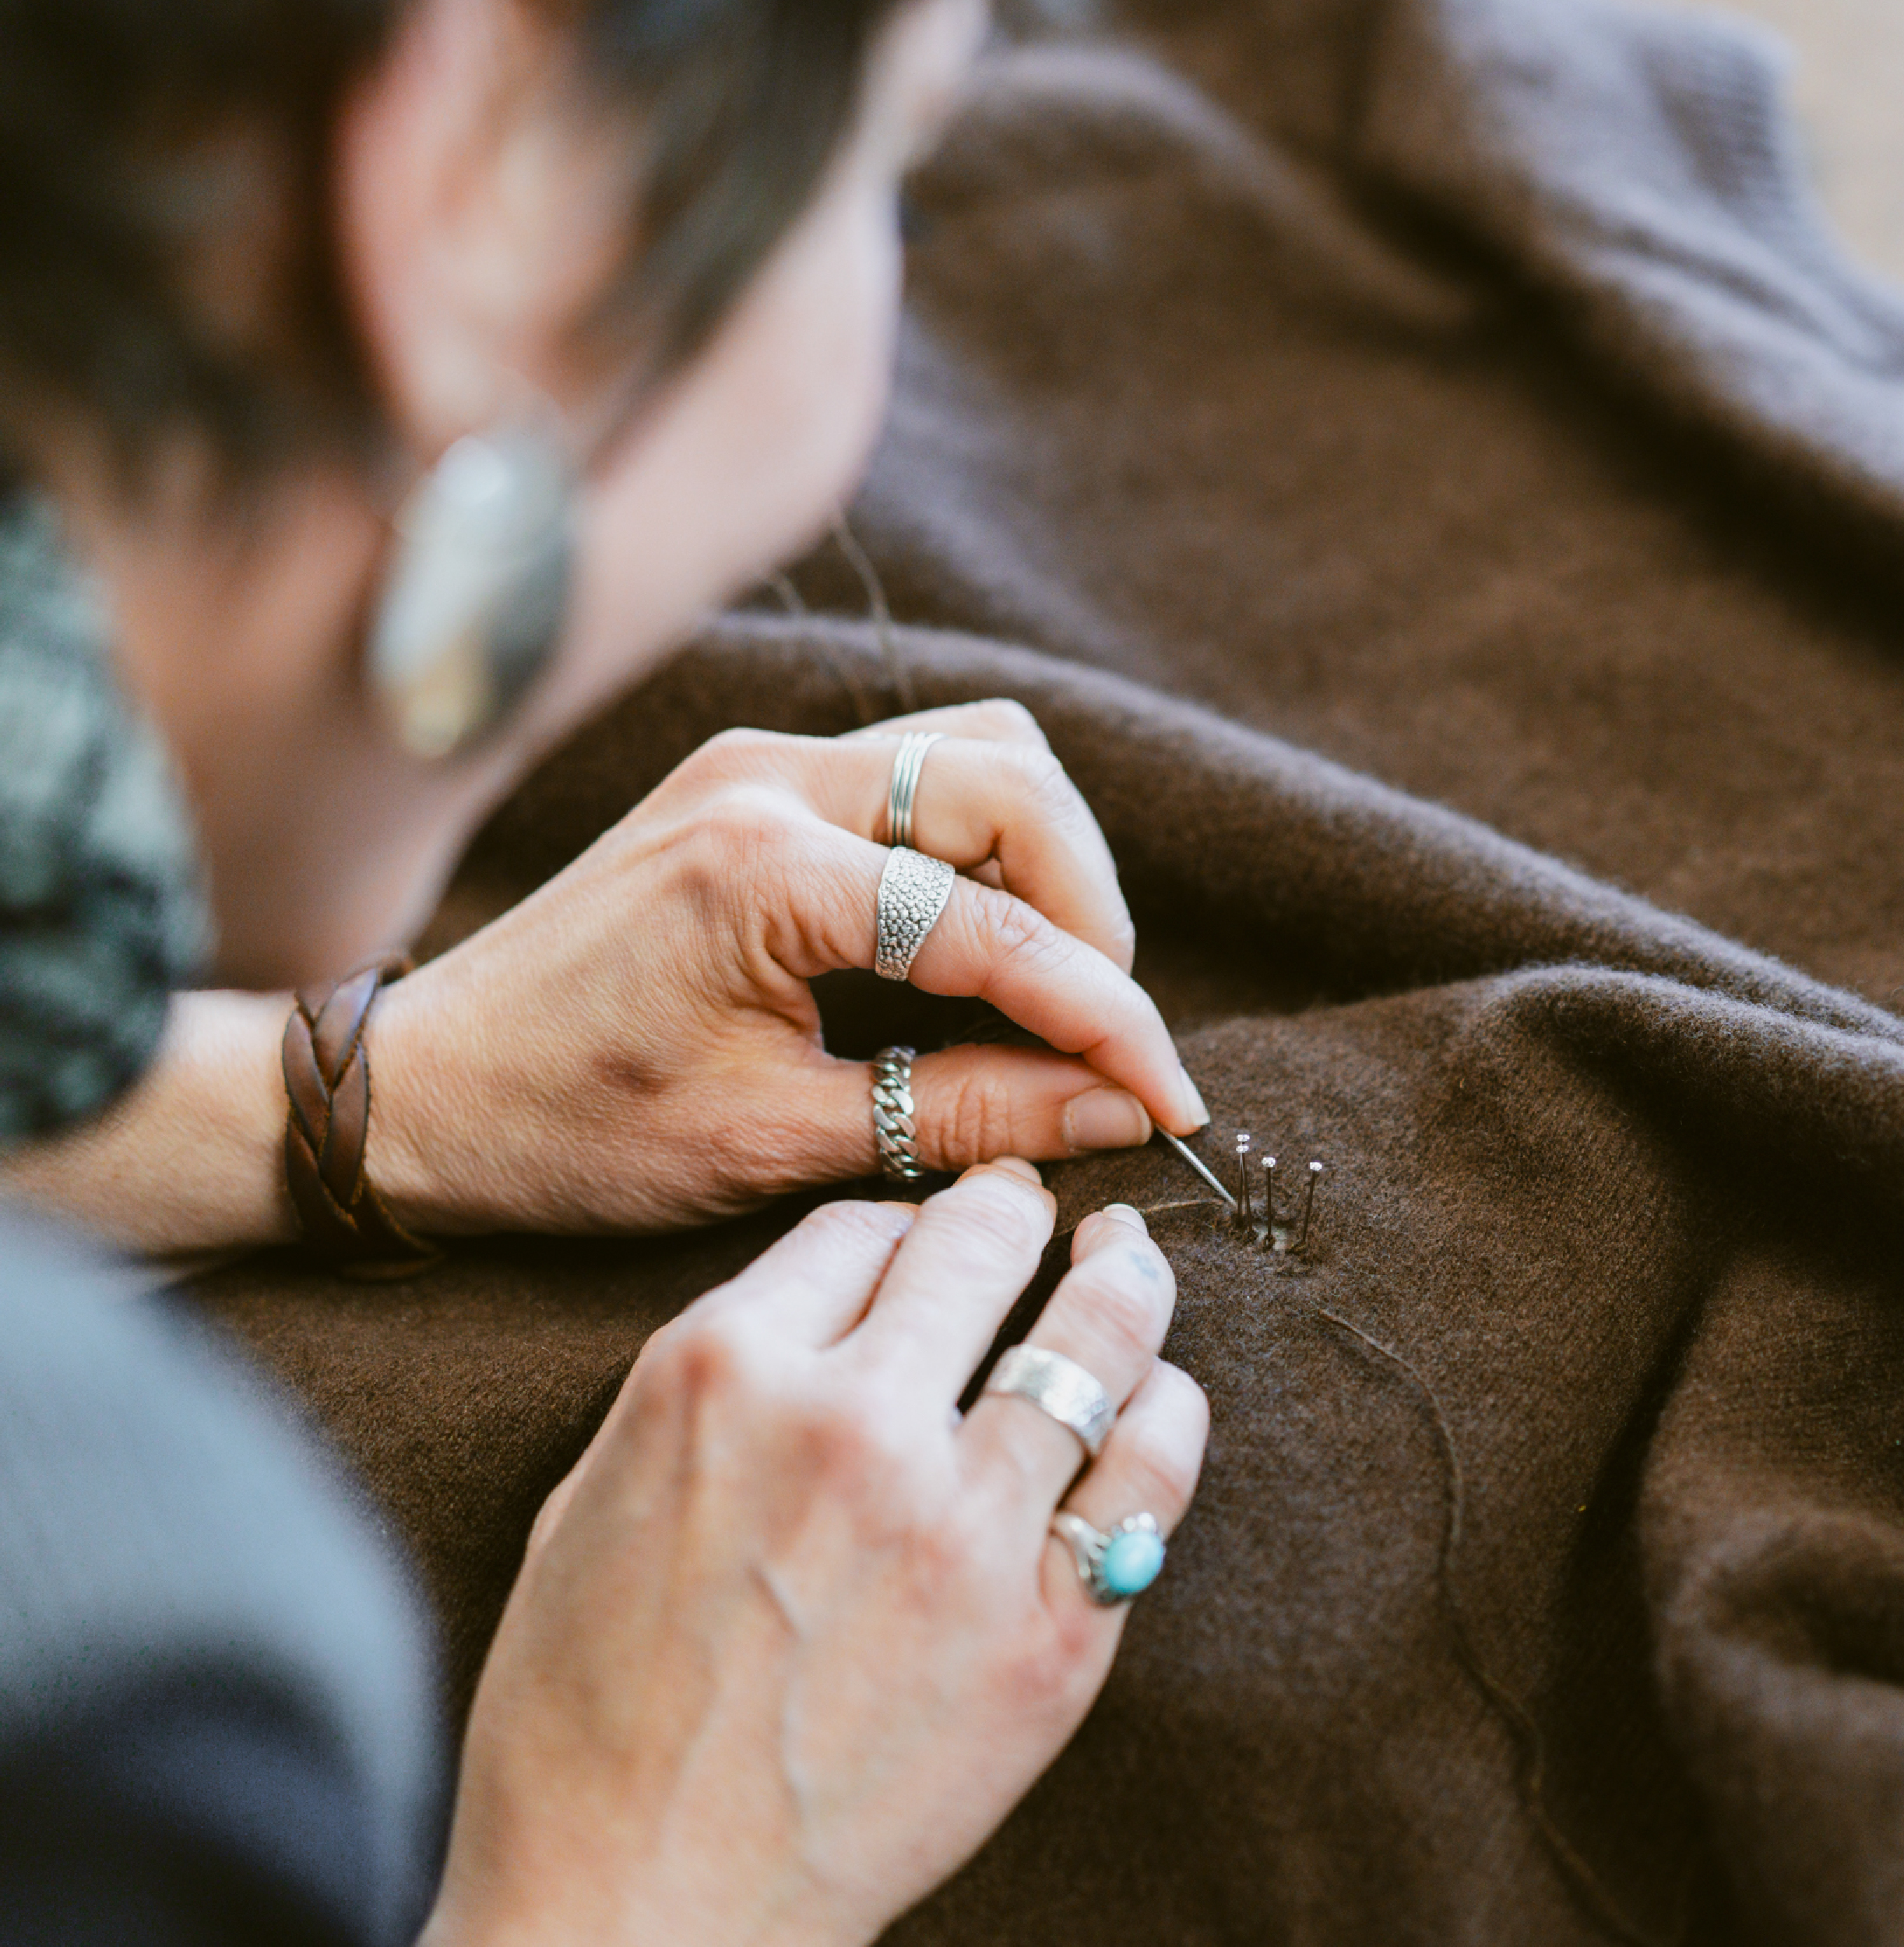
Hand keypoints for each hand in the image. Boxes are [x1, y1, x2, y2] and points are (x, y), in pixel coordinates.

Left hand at [367, 699, 1206, 1232]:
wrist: (420, 1091)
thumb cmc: (565, 1130)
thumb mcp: (773, 1142)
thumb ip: (962, 1112)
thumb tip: (1116, 1108)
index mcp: (763, 870)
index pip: (996, 924)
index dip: (1106, 1016)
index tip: (1171, 1098)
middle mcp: (767, 780)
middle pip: (1013, 777)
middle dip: (1090, 906)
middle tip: (1101, 1028)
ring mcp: (756, 765)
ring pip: (977, 751)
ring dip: (1044, 860)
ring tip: (1050, 983)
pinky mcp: (751, 784)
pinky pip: (917, 775)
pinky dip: (979, 848)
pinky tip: (978, 940)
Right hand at [420, 1163, 1207, 1946]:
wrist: (635, 1910)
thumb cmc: (586, 1710)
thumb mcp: (594, 1489)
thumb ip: (720, 1375)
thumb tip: (831, 1299)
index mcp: (721, 1373)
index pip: (858, 1227)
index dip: (900, 1224)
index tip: (925, 1236)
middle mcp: (850, 1424)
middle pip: (979, 1245)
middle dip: (1012, 1210)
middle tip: (1036, 1208)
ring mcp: (960, 1529)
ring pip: (1094, 1336)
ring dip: (1124, 1276)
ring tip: (1130, 1256)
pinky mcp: (1045, 1636)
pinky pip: (1148, 1477)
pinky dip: (1167, 1413)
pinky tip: (1163, 1390)